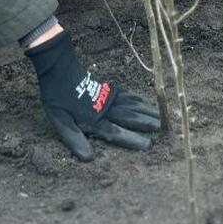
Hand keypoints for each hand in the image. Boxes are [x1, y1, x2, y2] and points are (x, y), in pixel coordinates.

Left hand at [26, 30, 161, 160]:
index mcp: (94, 119)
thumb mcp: (59, 120)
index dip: (133, 139)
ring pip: (133, 105)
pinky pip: (128, 95)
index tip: (149, 145)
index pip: (117, 132)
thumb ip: (74, 138)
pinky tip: (146, 102)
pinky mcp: (108, 88)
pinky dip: (139, 99)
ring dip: (148, 112)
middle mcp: (106, 108)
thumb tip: (88, 158)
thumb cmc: (57, 95)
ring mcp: (108, 96)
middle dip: (148, 124)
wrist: (59, 65)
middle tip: (165, 130)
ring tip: (162, 118)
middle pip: (131, 118)